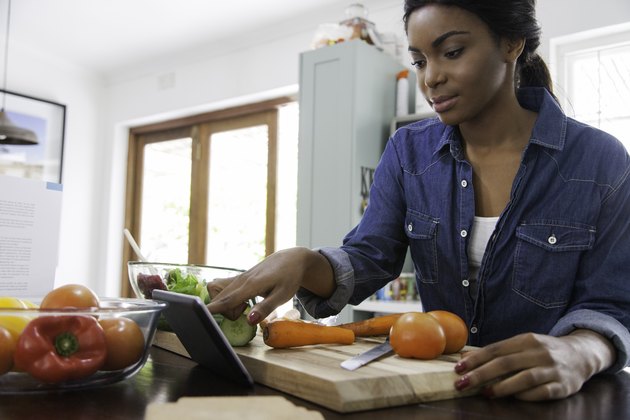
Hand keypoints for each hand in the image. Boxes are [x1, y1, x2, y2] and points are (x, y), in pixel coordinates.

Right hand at [206, 247, 333, 324]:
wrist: (290, 259)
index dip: (212, 309)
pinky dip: (228, 299)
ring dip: (227, 306)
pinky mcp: (238, 278)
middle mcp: (241, 280)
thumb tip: (248, 320)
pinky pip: (223, 290)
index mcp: (251, 285)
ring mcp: (238, 278)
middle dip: (227, 313)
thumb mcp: (282, 296)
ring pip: (219, 295)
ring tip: (245, 306)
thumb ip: (265, 308)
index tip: (199, 315)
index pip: (227, 300)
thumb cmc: (289, 278)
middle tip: (246, 313)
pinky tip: (243, 301)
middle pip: (220, 301)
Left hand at [453, 330, 614, 400]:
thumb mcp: (523, 345)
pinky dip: (524, 395)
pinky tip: (512, 397)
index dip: (476, 359)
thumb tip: (466, 358)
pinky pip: (541, 392)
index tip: (459, 368)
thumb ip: (498, 352)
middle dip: (481, 374)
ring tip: (485, 393)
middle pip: (506, 363)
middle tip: (462, 383)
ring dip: (501, 386)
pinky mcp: (563, 386)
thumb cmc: (543, 351)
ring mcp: (552, 369)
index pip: (496, 349)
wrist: (581, 355)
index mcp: (526, 339)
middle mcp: (539, 352)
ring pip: (524, 378)